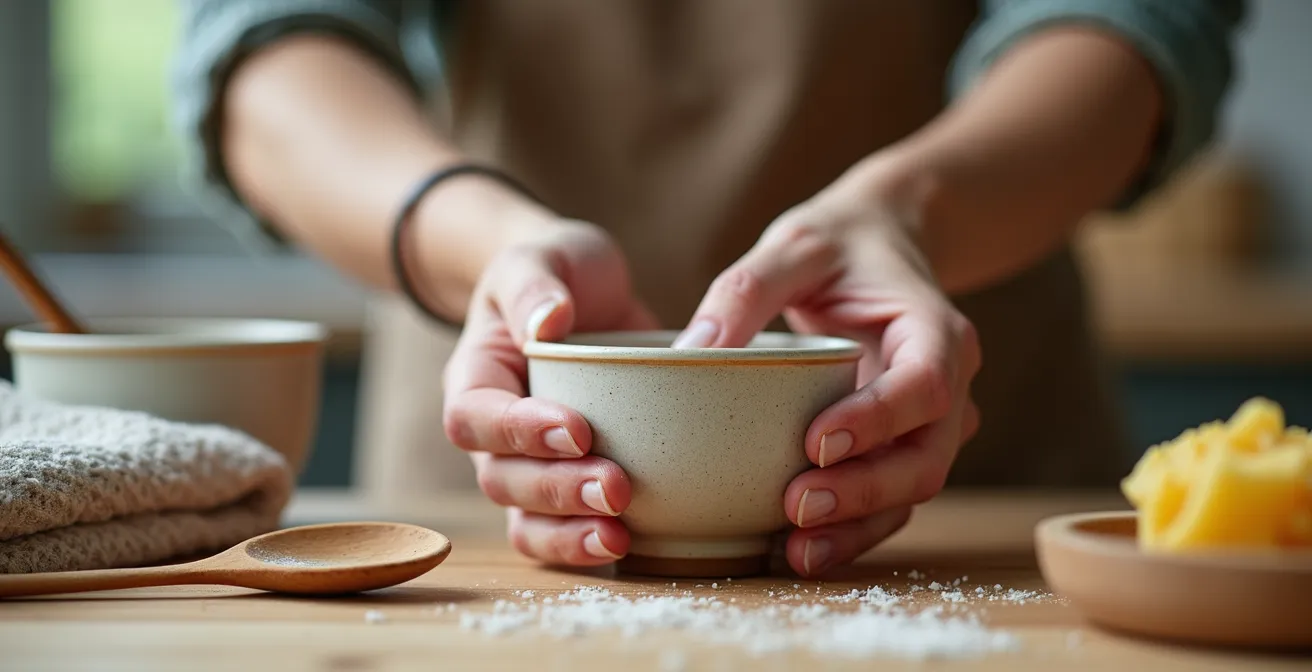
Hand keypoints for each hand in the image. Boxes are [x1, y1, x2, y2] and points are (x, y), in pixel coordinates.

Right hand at [442, 219, 657, 565]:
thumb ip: (536, 283)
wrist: (584, 290)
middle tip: (617, 486)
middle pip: (502, 479)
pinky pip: (559, 532)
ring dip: (569, 533)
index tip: (579, 429)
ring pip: (525, 520)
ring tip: (620, 535)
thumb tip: (550, 320)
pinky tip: (630, 545)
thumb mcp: (542, 256)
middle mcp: (493, 432)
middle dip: (557, 490)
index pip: (475, 417)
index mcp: (475, 376)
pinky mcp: (568, 481)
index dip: (519, 432)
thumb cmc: (556, 270)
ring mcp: (527, 464)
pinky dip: (585, 546)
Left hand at [674, 170, 981, 576]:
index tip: (817, 442)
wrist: (882, 244)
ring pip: (912, 489)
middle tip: (795, 507)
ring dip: (858, 525)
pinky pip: (889, 498)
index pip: (922, 385)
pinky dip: (852, 528)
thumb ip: (747, 288)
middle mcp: (948, 383)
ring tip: (795, 551)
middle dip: (865, 491)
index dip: (877, 419)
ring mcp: (931, 422)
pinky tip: (800, 550)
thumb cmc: (839, 243)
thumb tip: (692, 353)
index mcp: (935, 329)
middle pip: (926, 455)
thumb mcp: (794, 245)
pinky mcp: (900, 445)